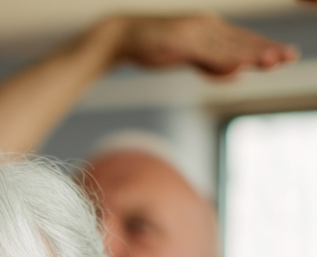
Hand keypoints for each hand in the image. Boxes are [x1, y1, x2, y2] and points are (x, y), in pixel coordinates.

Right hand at [110, 13, 296, 77]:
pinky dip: (224, 61)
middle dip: (267, 50)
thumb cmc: (152, 47)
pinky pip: (207, 53)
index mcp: (211, 30)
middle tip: (290, 57)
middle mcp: (208, 27)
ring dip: (252, 55)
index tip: (284, 56)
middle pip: (242, 41)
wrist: (123, 37)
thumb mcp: (187, 57)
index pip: (243, 41)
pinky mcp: (183, 41)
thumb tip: (236, 73)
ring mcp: (196, 33)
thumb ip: (210, 64)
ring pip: (230, 47)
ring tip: (274, 61)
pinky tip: (239, 67)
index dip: (264, 48)